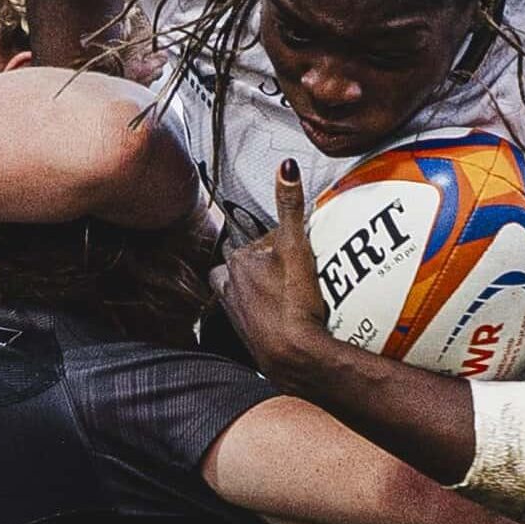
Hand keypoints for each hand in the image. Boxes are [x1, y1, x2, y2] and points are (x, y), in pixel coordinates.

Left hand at [218, 159, 337, 374]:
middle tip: (286, 268)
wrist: (294, 355)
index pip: (249, 242)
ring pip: (241, 293)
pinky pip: (251, 317)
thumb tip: (286, 168)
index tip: (291, 247)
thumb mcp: (295, 246)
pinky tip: (283, 317)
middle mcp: (229, 289)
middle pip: (240, 267)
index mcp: (236, 263)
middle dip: (257, 265)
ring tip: (283, 291)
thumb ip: (290, 206)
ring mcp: (236, 315)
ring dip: (257, 289)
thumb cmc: (293, 302)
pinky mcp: (247, 338)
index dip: (270, 242)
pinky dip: (263, 314)